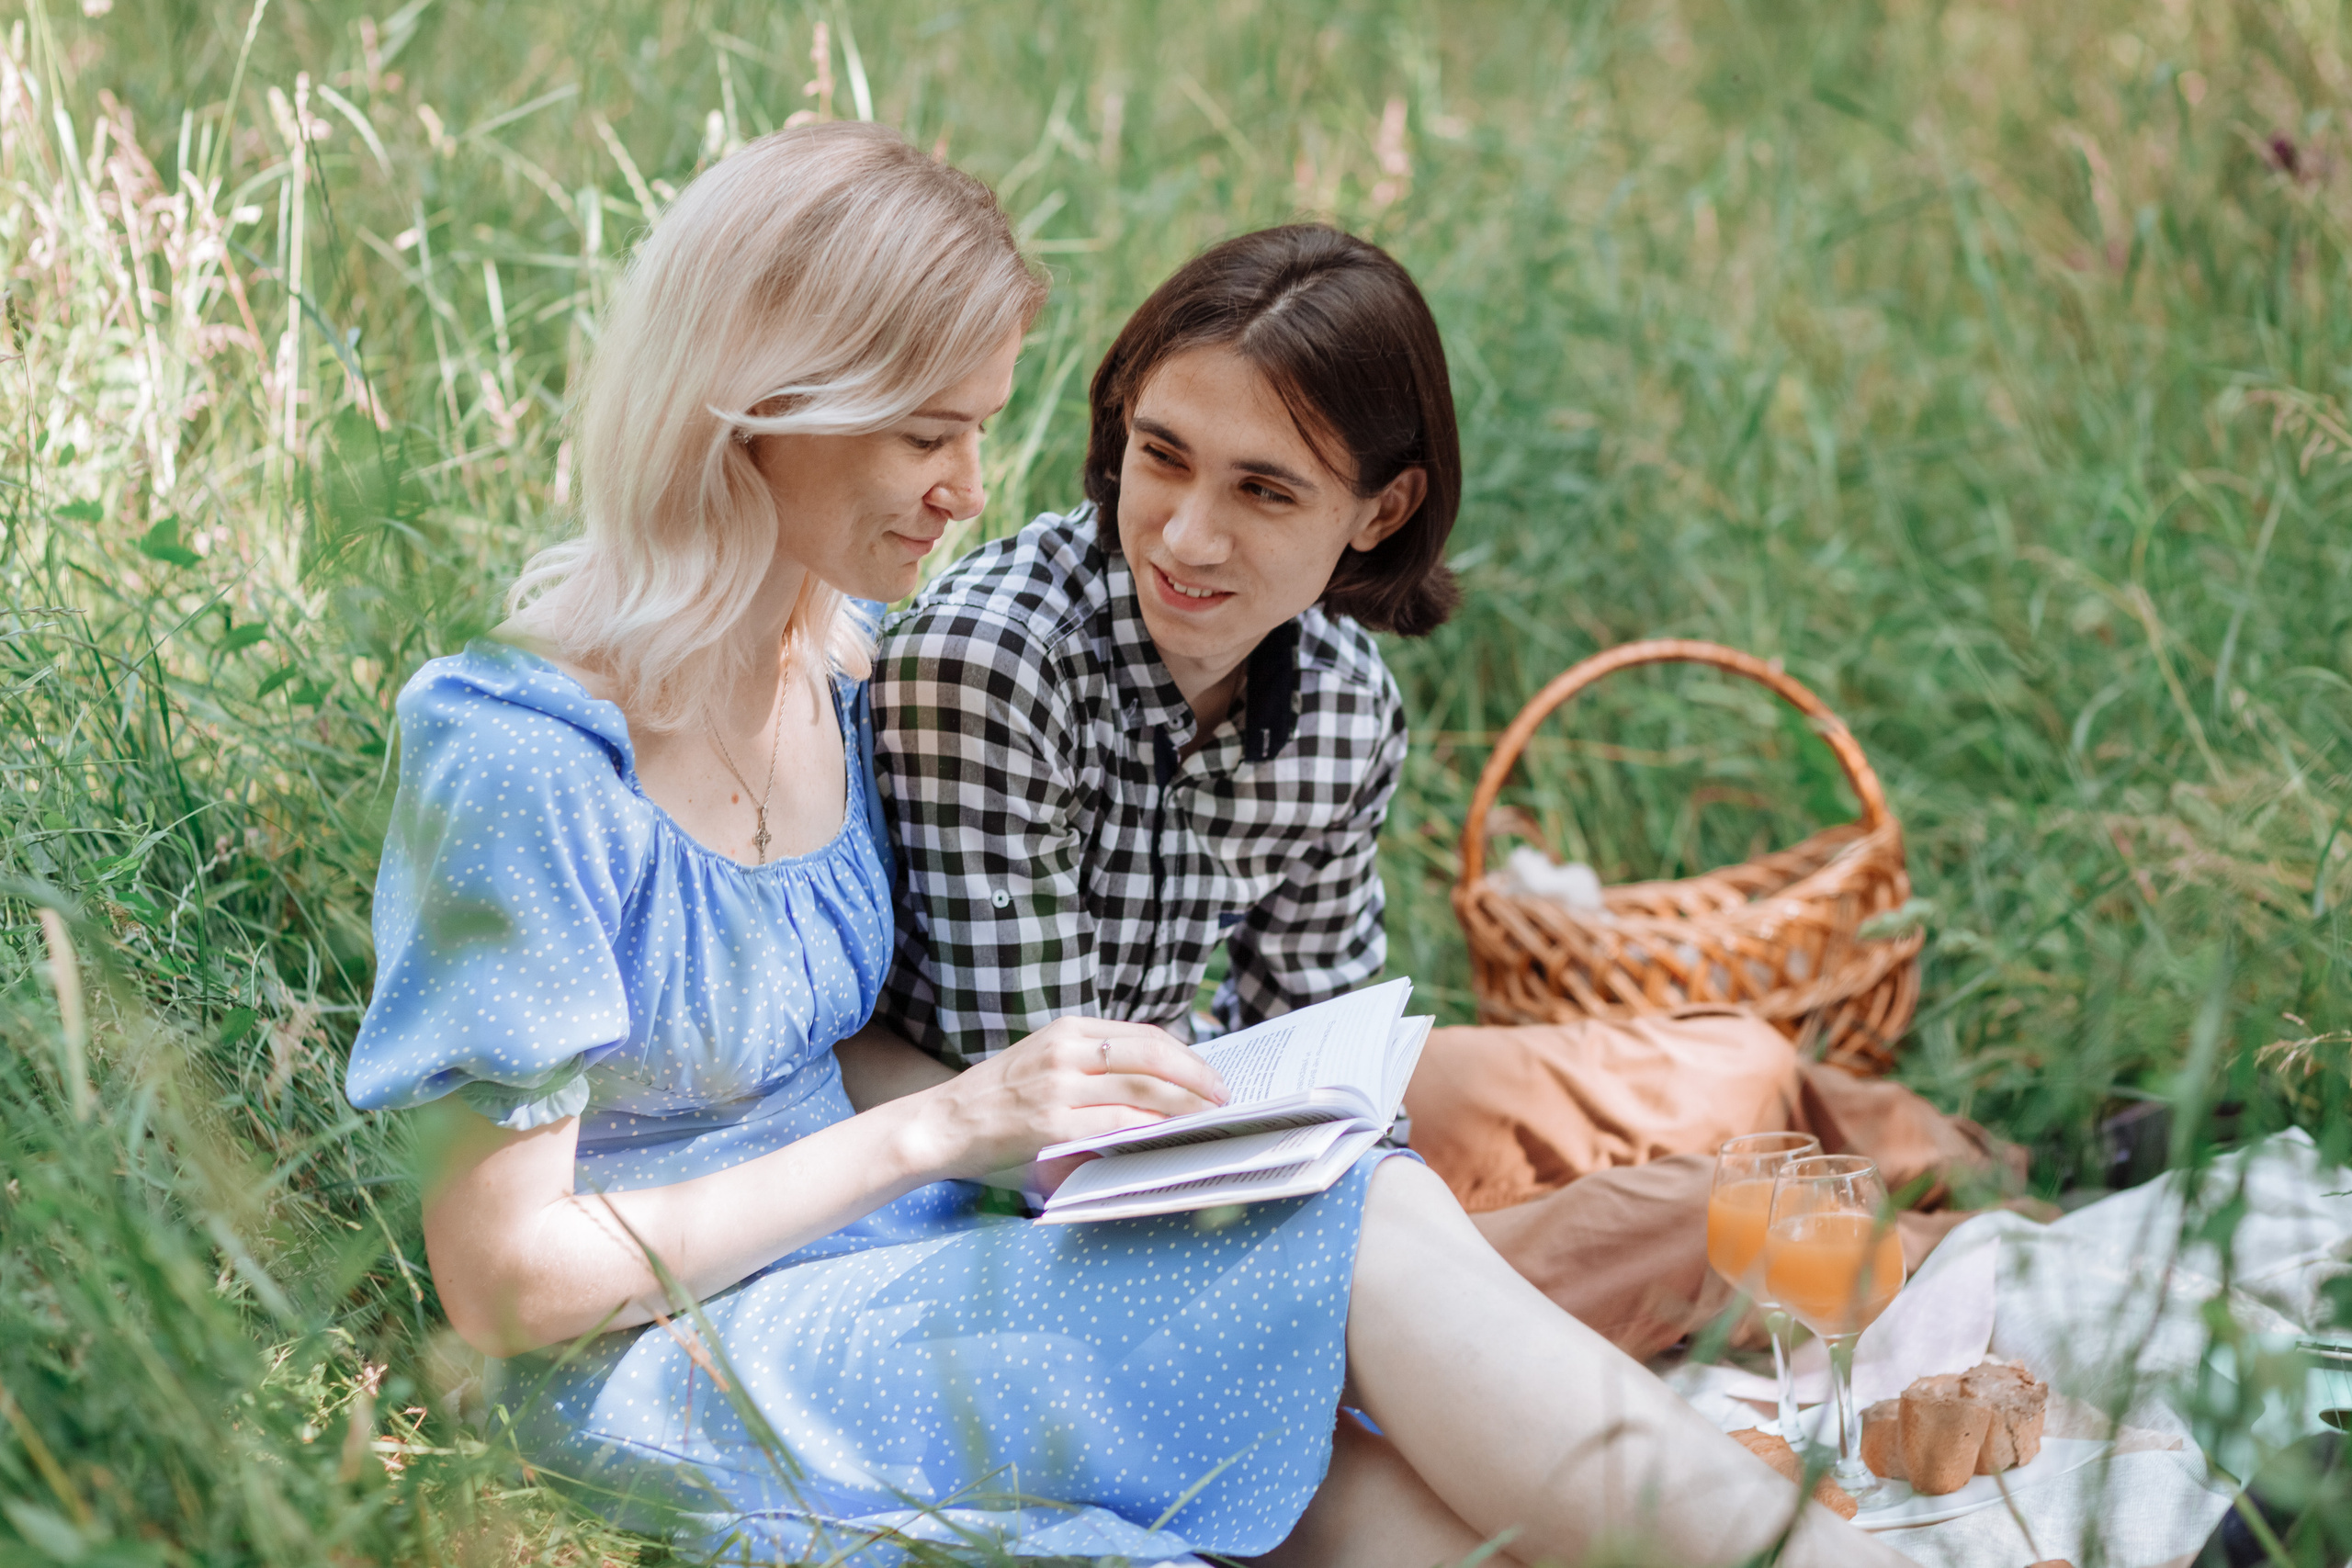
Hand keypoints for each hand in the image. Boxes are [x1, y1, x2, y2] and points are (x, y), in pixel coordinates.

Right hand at [897, 1016, 1228, 1182]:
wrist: (942, 1122)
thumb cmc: (999, 1096)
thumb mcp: (1045, 1058)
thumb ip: (1093, 1062)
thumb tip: (1159, 1078)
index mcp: (1069, 1030)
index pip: (1145, 1036)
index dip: (1187, 1056)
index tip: (1210, 1075)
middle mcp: (1067, 1051)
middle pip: (1152, 1056)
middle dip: (1197, 1078)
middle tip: (1224, 1097)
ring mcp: (1059, 1088)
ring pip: (1142, 1090)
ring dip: (1184, 1105)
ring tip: (1209, 1119)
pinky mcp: (1052, 1124)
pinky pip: (1116, 1124)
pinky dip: (1150, 1129)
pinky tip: (1169, 1137)